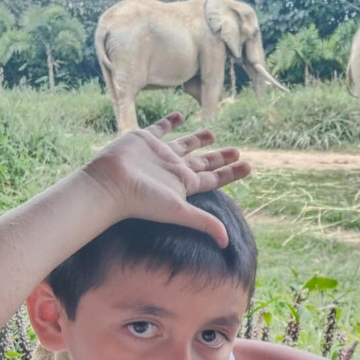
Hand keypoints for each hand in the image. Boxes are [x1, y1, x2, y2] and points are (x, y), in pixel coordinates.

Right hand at [81, 112, 250, 246]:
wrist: (110, 185)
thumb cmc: (142, 201)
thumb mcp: (178, 211)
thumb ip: (204, 223)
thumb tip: (228, 243)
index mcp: (184, 185)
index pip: (214, 179)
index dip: (231, 174)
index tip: (249, 166)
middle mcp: (174, 169)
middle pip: (203, 162)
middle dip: (220, 157)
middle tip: (237, 151)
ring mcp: (160, 154)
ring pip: (184, 145)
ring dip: (198, 139)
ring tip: (212, 133)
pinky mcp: (144, 139)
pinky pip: (161, 128)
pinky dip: (170, 121)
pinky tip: (180, 115)